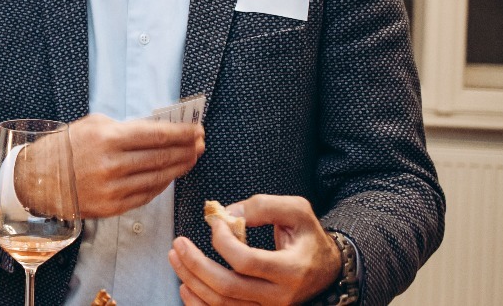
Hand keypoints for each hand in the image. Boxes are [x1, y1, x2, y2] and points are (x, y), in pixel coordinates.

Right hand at [47, 114, 203, 217]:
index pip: (156, 135)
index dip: (181, 133)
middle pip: (161, 157)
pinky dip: (161, 185)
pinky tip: (169, 176)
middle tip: (200, 144)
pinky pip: (146, 195)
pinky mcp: (111, 207)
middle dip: (186, 150)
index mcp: (108, 138)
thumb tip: (160, 131)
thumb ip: (127, 128)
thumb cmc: (67, 147)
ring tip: (191, 159)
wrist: (39, 177)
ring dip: (179, 168)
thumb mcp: (94, 125)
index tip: (196, 130)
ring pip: (158, 178)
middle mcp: (112, 164)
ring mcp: (112, 188)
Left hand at [167, 194, 341, 305]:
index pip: (246, 261)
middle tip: (178, 244)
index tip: (215, 223)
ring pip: (222, 304)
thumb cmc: (307, 237)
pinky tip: (185, 285)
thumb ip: (263, 206)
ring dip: (192, 281)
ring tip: (175, 259)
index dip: (222, 241)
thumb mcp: (296, 211)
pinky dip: (199, 303)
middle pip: (228, 287)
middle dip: (196, 265)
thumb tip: (228, 214)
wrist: (326, 270)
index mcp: (292, 269)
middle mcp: (280, 296)